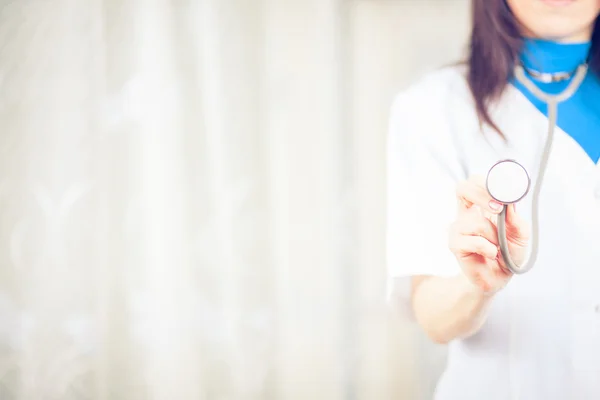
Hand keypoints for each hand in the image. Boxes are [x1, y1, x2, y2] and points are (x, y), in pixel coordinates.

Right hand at [448, 175, 529, 293]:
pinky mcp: (455, 244)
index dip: (486, 181)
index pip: (476, 182)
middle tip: (497, 209)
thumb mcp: (521, 235)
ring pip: (474, 222)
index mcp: (482, 205)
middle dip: (480, 195)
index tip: (502, 191)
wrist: (498, 279)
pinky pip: (472, 241)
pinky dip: (487, 248)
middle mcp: (467, 213)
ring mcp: (459, 228)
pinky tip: (491, 254)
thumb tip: (509, 203)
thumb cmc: (508, 253)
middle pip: (462, 189)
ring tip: (498, 246)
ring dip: (493, 235)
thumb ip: (516, 219)